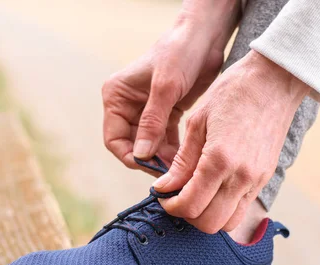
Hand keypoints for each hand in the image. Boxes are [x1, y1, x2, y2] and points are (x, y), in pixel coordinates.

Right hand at [102, 1, 239, 175]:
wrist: (205, 36)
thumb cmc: (180, 52)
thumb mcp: (165, 87)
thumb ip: (152, 122)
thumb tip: (140, 155)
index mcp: (116, 97)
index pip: (114, 139)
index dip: (130, 156)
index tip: (149, 167)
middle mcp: (127, 106)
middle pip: (133, 146)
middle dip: (149, 160)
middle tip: (170, 174)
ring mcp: (146, 112)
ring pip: (150, 146)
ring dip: (163, 158)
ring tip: (180, 170)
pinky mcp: (166, 114)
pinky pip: (165, 139)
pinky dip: (174, 150)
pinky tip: (186, 160)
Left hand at [154, 50, 309, 232]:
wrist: (275, 80)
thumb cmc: (232, 93)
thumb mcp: (197, 122)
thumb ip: (181, 161)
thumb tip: (164, 187)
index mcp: (219, 160)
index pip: (190, 205)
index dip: (170, 206)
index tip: (162, 195)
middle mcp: (241, 176)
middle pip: (209, 223)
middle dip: (187, 215)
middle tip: (176, 197)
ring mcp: (257, 180)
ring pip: (229, 223)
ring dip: (207, 216)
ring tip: (194, 195)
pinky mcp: (266, 178)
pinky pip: (242, 208)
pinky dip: (224, 208)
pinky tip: (212, 189)